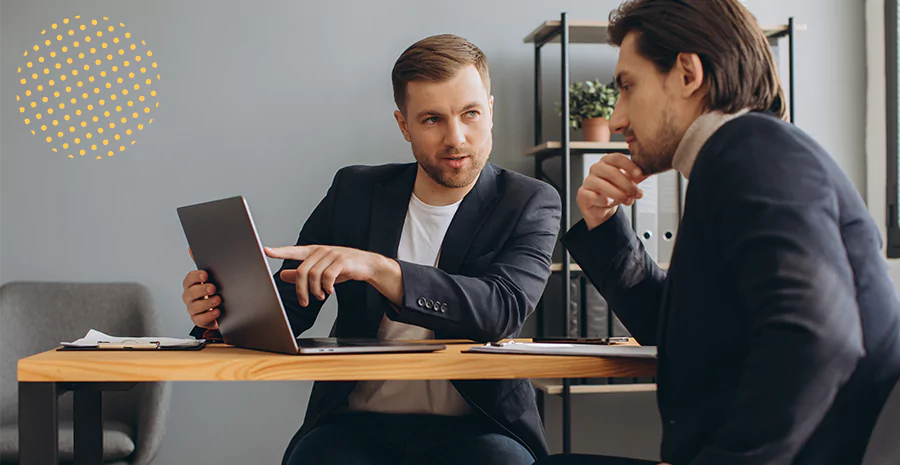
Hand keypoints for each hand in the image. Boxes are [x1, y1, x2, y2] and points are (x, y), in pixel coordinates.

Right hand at [181, 269, 219, 329]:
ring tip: (218, 300)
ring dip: (207, 303)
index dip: (196, 276)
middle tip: (213, 288)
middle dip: (202, 290)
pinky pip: (200, 319)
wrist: (219, 307)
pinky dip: (208, 316)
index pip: (189, 278)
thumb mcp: (211, 276)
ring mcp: (193, 308)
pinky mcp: (198, 319)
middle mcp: (189, 296)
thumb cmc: (213, 290)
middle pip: (191, 292)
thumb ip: (204, 263)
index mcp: (192, 284)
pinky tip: (216, 311)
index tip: (205, 275)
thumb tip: (191, 248)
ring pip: (195, 306)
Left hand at [265, 245, 395, 306]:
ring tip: (321, 296)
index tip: (266, 250)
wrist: (366, 264)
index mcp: (313, 251)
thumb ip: (301, 272)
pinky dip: (326, 287)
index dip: (279, 251)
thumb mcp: (320, 269)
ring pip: (314, 275)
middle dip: (301, 290)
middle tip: (305, 301)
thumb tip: (282, 275)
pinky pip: (328, 277)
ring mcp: (332, 255)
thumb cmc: (342, 266)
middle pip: (302, 271)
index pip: (293, 251)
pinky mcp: (342, 261)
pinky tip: (329, 291)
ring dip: (315, 291)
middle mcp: (321, 251)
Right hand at [577, 153, 648, 229]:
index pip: (617, 158)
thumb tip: (648, 172)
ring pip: (603, 185)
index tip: (640, 175)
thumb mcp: (629, 183)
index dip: (629, 166)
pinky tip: (610, 203)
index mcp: (607, 161)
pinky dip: (605, 201)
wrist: (602, 209)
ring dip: (618, 194)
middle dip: (627, 184)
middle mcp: (596, 168)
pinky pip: (594, 196)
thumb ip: (637, 177)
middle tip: (637, 193)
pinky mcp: (582, 193)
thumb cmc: (615, 192)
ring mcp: (588, 180)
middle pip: (611, 172)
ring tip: (628, 200)